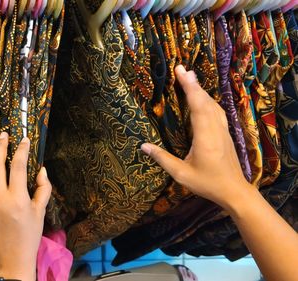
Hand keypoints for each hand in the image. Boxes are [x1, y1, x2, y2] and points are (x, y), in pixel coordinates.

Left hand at [0, 132, 51, 280]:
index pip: (18, 166)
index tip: (23, 139)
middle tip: (3, 136)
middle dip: (0, 146)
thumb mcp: (40, 212)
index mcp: (17, 198)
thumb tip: (41, 170)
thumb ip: (43, 189)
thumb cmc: (29, 236)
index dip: (21, 149)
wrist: (11, 259)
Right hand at [140, 65, 251, 211]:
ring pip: (213, 105)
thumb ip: (162, 159)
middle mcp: (216, 129)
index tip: (181, 72)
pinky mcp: (226, 134)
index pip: (197, 106)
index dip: (189, 87)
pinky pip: (217, 111)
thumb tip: (143, 146)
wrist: (234, 191)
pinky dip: (207, 100)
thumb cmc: (207, 183)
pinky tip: (202, 99)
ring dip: (201, 91)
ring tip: (190, 80)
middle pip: (205, 101)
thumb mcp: (181, 174)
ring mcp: (223, 131)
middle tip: (181, 69)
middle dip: (193, 84)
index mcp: (205, 137)